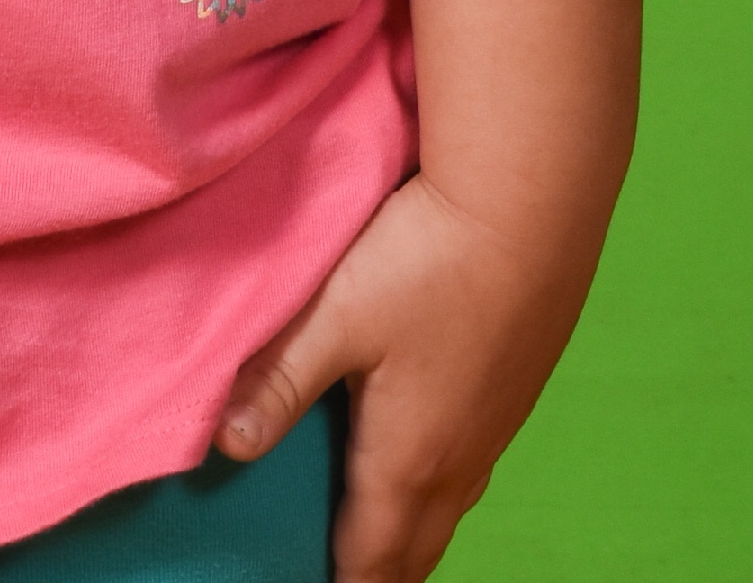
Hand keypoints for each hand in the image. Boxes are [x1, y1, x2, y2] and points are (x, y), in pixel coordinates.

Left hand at [215, 172, 596, 581]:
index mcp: (409, 458)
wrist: (530, 206)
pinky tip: (437, 458)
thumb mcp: (338, 316)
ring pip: (452, 508)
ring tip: (389, 540)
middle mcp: (459, 459)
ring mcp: (496, 427)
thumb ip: (280, 379)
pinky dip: (446, 489)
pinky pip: (476, 469)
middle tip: (353, 579)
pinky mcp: (517, 390)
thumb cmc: (428, 260)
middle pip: (418, 547)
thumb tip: (222, 445)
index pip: (372, 555)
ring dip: (417, 533)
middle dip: (383, 573)